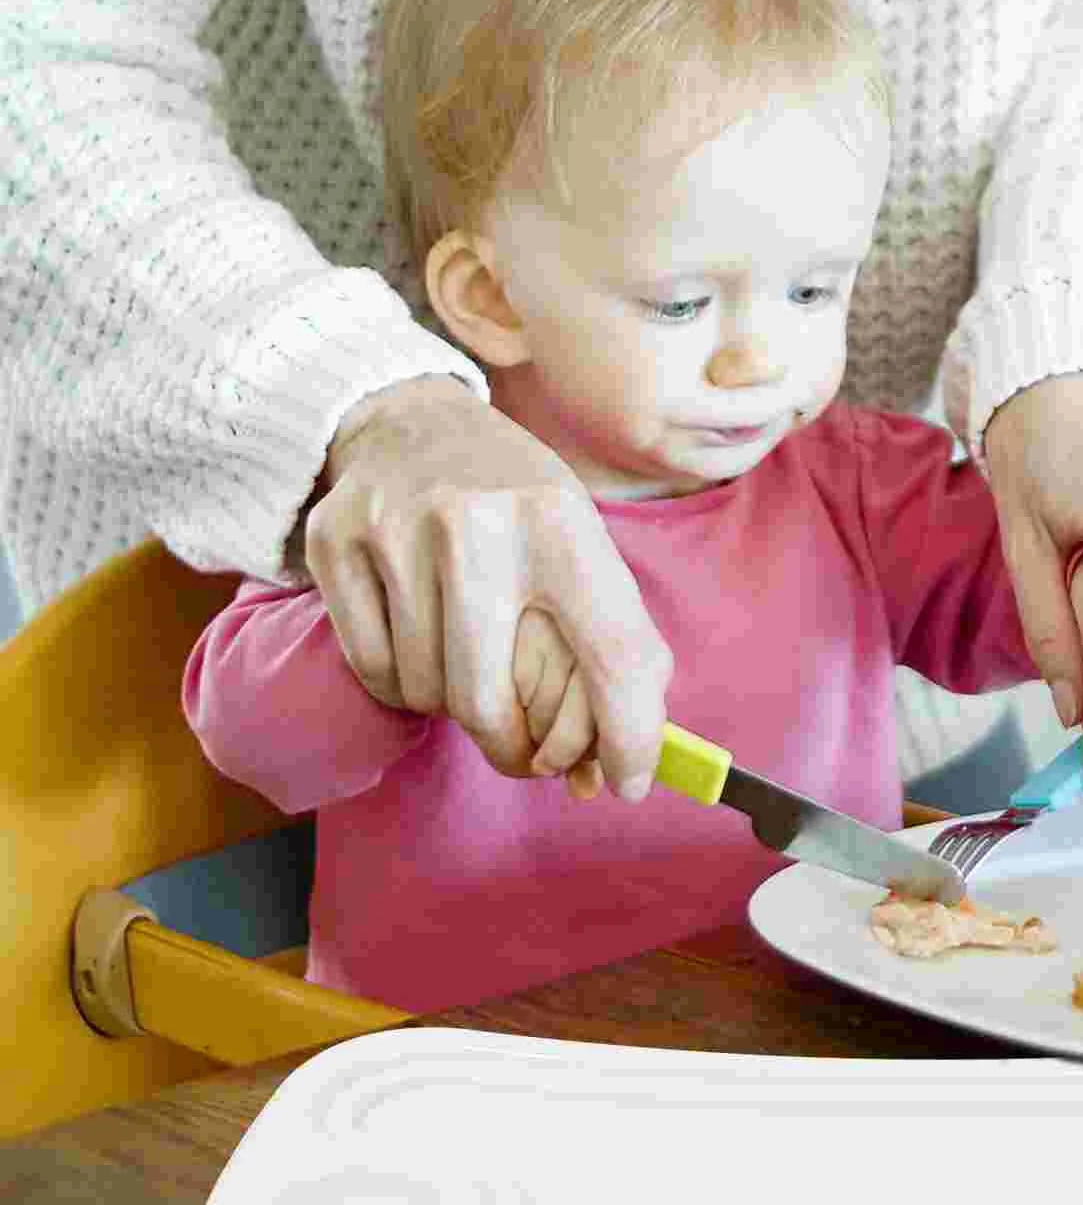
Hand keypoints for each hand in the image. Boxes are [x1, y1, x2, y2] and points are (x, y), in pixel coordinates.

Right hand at [304, 376, 670, 799]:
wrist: (412, 421)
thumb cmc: (516, 502)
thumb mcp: (584, 543)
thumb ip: (614, 646)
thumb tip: (614, 771)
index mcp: (560, 522)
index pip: (612, 653)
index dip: (627, 736)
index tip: (626, 782)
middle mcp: (476, 523)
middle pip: (487, 701)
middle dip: (512, 750)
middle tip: (524, 753)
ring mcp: (396, 529)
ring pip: (424, 692)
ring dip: (451, 707)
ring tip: (468, 664)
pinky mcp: (334, 541)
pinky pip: (372, 669)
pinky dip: (401, 684)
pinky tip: (420, 643)